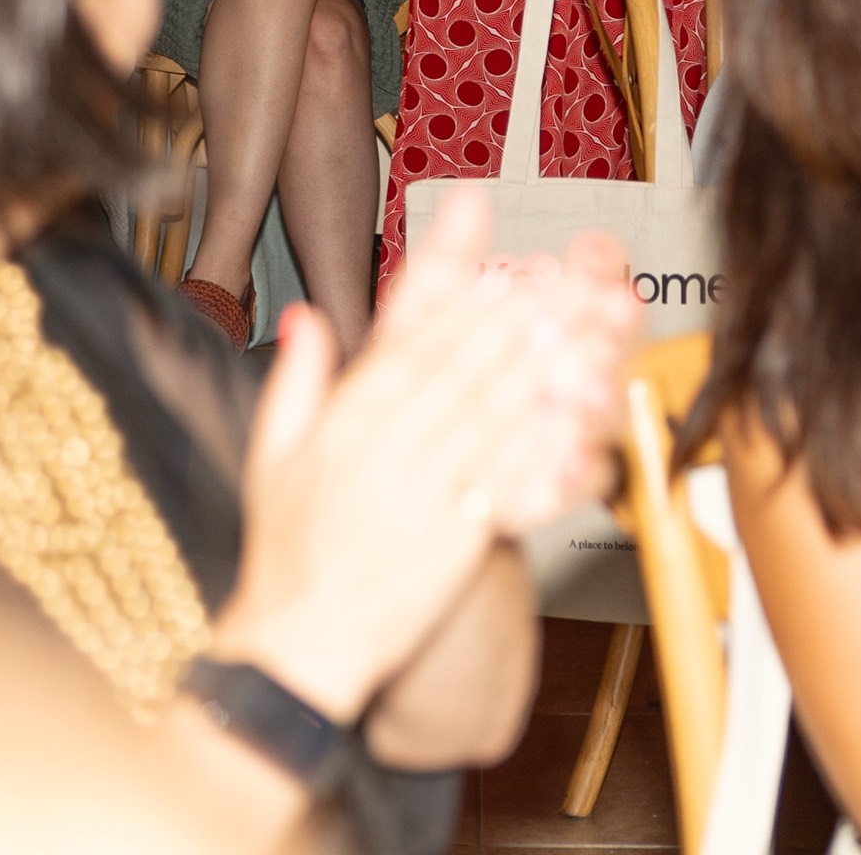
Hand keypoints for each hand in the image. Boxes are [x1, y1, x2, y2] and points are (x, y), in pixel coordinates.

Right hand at [213, 186, 637, 723]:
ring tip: (587, 316)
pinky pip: (513, 476)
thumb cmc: (287, 553)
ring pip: (498, 405)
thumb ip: (296, 382)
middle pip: (466, 352)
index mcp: (348, 416)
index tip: (476, 209)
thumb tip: (304, 316)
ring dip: (545, 358)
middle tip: (565, 258)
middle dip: (518, 301)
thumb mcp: (273, 458)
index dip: (444, 262)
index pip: (404, 321)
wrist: (299, 651)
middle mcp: (387, 443)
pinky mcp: (459, 538)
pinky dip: (548, 440)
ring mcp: (426, 490)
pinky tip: (580, 411)